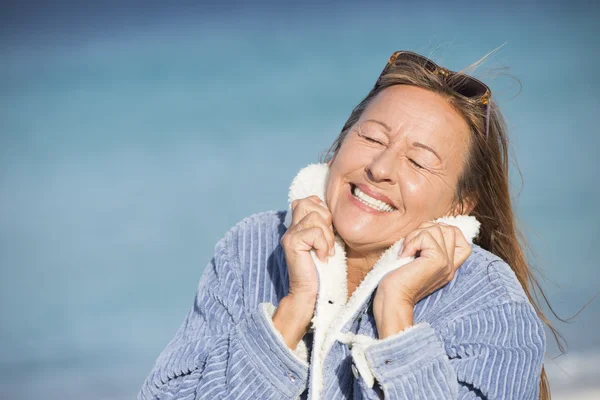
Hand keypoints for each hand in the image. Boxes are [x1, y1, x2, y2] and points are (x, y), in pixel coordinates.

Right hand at [280, 195, 334, 299]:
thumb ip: (324, 226)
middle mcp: (291, 228)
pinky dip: (323, 245)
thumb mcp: (325, 242)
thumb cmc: (322, 269)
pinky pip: (315, 232)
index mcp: (298, 225)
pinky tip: (322, 257)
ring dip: (327, 236)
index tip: (327, 232)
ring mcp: (290, 235)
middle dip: (326, 219)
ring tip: (325, 251)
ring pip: (315, 217)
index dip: (322, 209)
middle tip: (326, 240)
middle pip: (308, 202)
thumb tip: (332, 212)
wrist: (310, 292)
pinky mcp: (292, 243)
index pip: (308, 200)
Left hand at [373, 222, 471, 337]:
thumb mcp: (415, 261)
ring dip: (415, 236)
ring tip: (406, 252)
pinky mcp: (438, 260)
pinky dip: (410, 242)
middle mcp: (450, 266)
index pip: (463, 241)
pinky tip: (404, 256)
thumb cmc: (396, 281)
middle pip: (449, 229)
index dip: (445, 231)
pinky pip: (425, 236)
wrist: (392, 300)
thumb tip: (426, 227)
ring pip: (436, 229)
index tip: (423, 240)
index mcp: (447, 267)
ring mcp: (446, 263)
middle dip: (425, 230)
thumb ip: (425, 248)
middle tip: (410, 246)